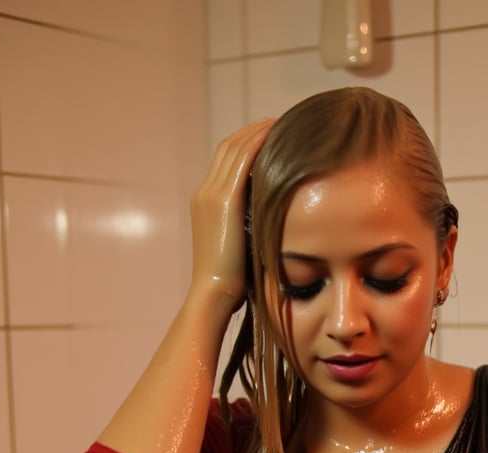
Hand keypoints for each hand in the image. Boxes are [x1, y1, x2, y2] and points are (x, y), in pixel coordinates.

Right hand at [188, 119, 274, 309]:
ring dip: (258, 131)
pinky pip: (242, 160)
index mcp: (206, 204)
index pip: (225, 161)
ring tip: (282, 122)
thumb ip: (251, 230)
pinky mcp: (223, 201)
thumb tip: (274, 229)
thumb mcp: (241, 249)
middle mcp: (204, 194)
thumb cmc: (232, 285)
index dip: (247, 143)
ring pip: (235, 148)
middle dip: (253, 131)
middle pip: (228, 147)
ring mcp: (211, 195)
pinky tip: (277, 133)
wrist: (214, 294)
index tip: (271, 136)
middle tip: (280, 121)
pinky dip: (258, 142)